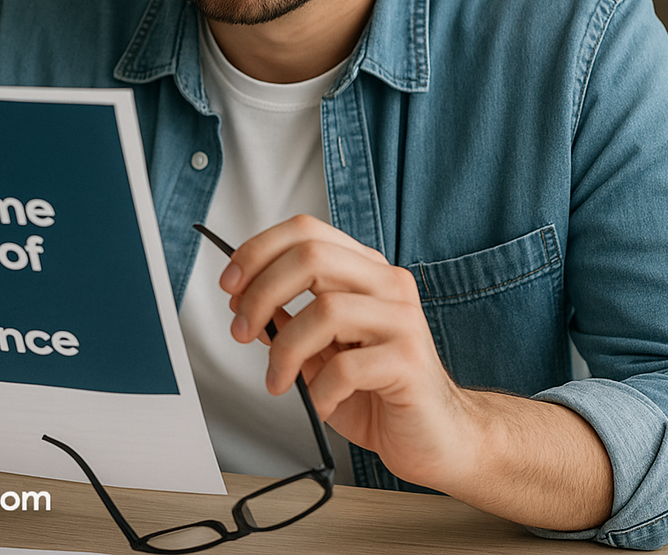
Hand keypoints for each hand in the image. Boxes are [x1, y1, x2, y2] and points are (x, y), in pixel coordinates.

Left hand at [219, 215, 611, 529]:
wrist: (438, 438)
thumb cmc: (375, 391)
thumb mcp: (320, 349)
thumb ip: (288, 318)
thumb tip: (241, 295)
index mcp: (364, 270)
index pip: (306, 230)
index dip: (258, 250)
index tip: (230, 285)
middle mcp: (387, 284)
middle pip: (311, 256)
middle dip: (261, 293)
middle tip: (241, 331)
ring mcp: (402, 319)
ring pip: (325, 310)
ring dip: (284, 350)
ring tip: (277, 381)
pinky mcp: (410, 361)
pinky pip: (346, 365)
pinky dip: (319, 389)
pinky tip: (320, 403)